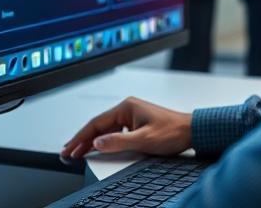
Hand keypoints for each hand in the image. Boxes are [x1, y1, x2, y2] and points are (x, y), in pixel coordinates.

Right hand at [61, 97, 192, 159]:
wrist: (192, 131)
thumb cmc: (172, 132)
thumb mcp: (143, 140)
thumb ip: (118, 142)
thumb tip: (97, 142)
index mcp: (126, 107)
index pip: (96, 123)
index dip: (80, 137)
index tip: (69, 148)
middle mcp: (127, 108)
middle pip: (99, 125)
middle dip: (82, 139)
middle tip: (68, 152)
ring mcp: (132, 115)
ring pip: (106, 129)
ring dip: (92, 141)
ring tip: (78, 152)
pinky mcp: (137, 123)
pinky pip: (115, 131)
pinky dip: (104, 140)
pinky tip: (99, 148)